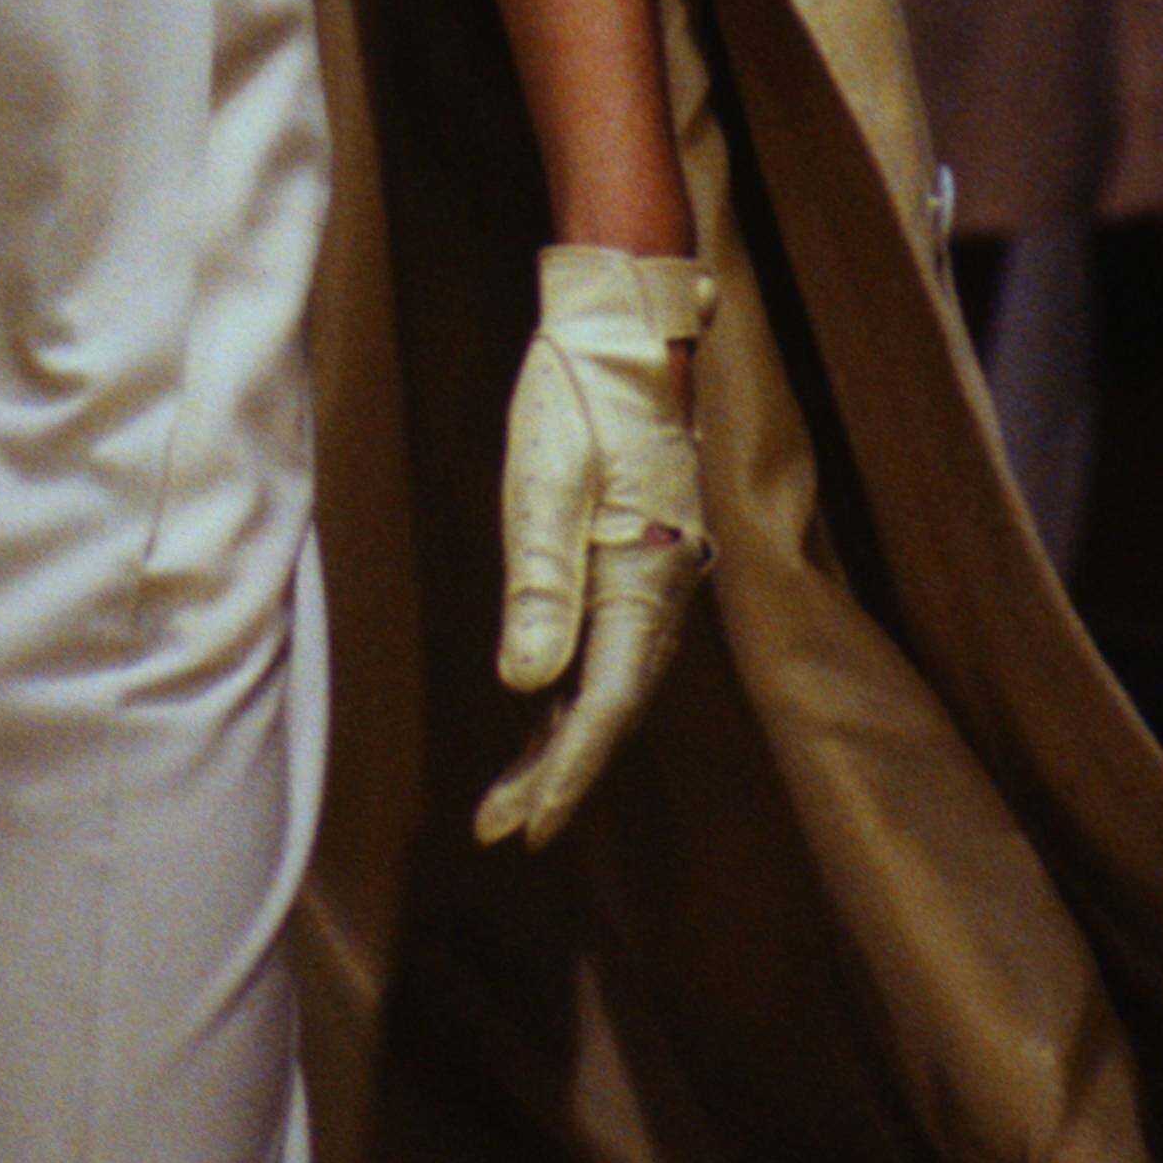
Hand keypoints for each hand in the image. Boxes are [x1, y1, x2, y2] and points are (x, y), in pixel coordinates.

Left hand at [476, 245, 714, 847]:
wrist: (622, 334)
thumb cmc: (577, 398)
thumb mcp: (546, 479)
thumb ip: (540, 580)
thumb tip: (525, 682)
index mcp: (646, 577)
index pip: (608, 701)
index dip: (568, 769)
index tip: (527, 825)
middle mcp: (661, 591)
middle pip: (612, 707)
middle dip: (559, 773)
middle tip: (500, 828)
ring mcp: (653, 580)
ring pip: (611, 685)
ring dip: (564, 743)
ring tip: (510, 800)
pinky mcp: (634, 563)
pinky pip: (608, 650)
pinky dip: (574, 696)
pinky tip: (542, 718)